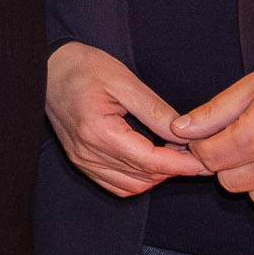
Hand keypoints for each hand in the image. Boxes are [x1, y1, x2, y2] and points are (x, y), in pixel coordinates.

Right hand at [45, 39, 208, 195]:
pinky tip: (150, 162)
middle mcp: (88, 153)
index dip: (181, 164)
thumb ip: (155, 111)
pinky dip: (137, 180)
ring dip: (157, 176)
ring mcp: (82, 161)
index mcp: (99, 132)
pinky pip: (115, 185)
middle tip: (195, 153)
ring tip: (174, 156)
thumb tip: (183, 133)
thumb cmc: (83, 68)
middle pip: (144, 178)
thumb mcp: (124, 81)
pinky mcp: (81, 162)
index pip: (150, 162)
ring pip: (131, 186)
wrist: (48, 68)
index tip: (204, 160)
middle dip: (174, 170)